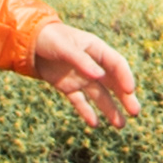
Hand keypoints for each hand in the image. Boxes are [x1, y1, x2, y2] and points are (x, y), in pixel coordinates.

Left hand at [28, 15, 140, 133]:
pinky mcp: (67, 86)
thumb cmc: (49, 37)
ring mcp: (80, 77)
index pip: (116, 64)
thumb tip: (98, 76)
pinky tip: (94, 124)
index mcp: (96, 49)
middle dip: (124, 97)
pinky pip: (80, 101)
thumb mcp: (64, 46)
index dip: (125, 77)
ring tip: (120, 125)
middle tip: (135, 112)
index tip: (130, 91)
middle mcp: (92, 65)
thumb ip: (81, 61)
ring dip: (110, 109)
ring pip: (99, 95)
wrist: (27, 41)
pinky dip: (87, 112)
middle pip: (113, 83)